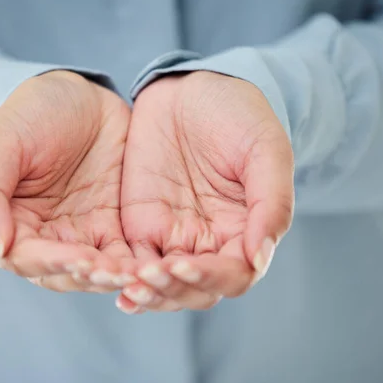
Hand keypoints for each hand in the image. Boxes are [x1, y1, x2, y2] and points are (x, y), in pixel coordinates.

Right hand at [0, 71, 135, 291]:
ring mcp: (82, 235)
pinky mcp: (115, 229)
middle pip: (64, 273)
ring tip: (139, 273)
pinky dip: (138, 265)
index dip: (51, 262)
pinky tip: (154, 264)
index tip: (79, 259)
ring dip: (116, 276)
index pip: (24, 257)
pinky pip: (126, 256)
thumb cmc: (33, 114)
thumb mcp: (1, 141)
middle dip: (90, 276)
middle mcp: (46, 238)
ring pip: (97, 272)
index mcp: (11, 223)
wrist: (81, 96)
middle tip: (116, 272)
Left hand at [118, 71, 293, 312]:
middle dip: (174, 291)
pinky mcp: (143, 224)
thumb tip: (259, 257)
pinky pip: (133, 262)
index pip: (234, 275)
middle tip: (150, 277)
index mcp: (244, 230)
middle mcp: (210, 241)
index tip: (186, 266)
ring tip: (130, 286)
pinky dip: (124, 278)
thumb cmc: (239, 116)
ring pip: (163, 285)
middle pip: (195, 290)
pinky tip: (111, 281)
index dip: (212, 278)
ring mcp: (174, 235)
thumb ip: (270, 203)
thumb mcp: (265, 150)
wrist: (193, 90)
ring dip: (149, 292)